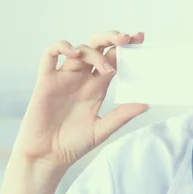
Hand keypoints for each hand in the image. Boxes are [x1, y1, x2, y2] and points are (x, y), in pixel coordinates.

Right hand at [13, 30, 149, 169]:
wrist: (49, 155)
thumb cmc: (74, 144)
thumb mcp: (103, 130)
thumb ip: (122, 115)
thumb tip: (146, 104)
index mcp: (97, 88)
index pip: (113, 61)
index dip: (125, 49)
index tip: (139, 39)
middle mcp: (82, 79)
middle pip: (97, 48)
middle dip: (112, 38)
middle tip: (127, 39)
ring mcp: (64, 78)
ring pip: (80, 49)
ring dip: (94, 52)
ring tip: (106, 68)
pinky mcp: (46, 80)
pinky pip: (50, 55)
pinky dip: (61, 47)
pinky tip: (74, 52)